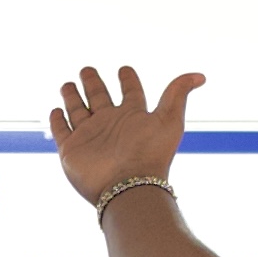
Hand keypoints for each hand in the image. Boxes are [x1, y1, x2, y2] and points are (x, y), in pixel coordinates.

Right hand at [49, 62, 203, 206]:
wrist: (129, 188)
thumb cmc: (151, 155)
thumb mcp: (170, 119)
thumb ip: (178, 93)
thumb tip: (201, 76)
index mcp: (133, 116)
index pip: (130, 92)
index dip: (128, 79)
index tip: (124, 69)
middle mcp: (110, 124)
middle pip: (99, 97)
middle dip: (93, 82)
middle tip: (88, 70)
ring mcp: (90, 136)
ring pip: (77, 110)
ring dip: (72, 96)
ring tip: (67, 84)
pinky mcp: (71, 149)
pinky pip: (61, 131)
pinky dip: (57, 120)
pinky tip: (56, 110)